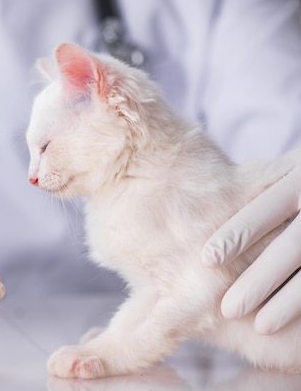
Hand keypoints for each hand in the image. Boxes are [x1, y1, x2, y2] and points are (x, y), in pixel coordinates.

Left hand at [202, 146, 300, 333]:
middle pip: (294, 245)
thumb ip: (263, 184)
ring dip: (290, 300)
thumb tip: (205, 223)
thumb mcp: (289, 171)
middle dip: (260, 278)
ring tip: (261, 325)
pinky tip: (292, 325)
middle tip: (228, 307)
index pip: (273, 203)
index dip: (240, 230)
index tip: (208, 258)